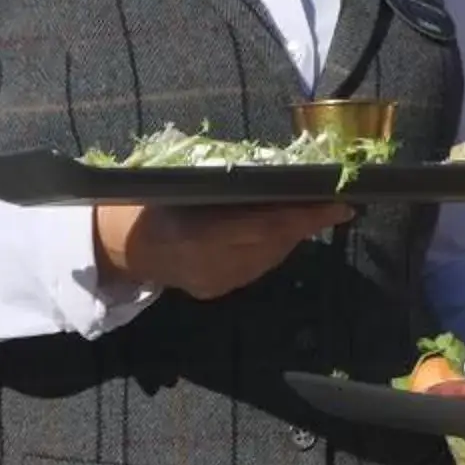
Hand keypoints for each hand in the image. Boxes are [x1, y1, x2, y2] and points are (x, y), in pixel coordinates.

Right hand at [91, 202, 351, 300]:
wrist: (125, 243)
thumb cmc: (155, 200)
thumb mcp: (182, 184)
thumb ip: (225, 186)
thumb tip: (280, 173)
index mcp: (195, 235)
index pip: (262, 228)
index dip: (304, 218)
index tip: (340, 206)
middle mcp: (208, 266)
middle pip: (272, 244)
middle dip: (306, 223)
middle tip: (336, 203)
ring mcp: (213, 283)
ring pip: (269, 258)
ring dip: (293, 234)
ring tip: (314, 211)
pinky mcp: (215, 292)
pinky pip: (257, 267)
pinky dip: (274, 247)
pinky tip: (283, 230)